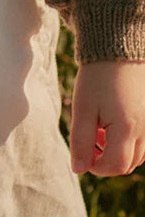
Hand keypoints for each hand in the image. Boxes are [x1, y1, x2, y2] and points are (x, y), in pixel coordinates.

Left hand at [69, 58, 144, 175]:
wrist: (118, 47)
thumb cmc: (97, 77)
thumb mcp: (82, 108)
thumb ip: (80, 141)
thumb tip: (78, 169)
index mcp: (128, 129)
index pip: (115, 166)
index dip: (96, 167)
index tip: (81, 154)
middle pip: (128, 163)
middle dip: (106, 159)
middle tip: (88, 138)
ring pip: (137, 154)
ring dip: (117, 150)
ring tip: (98, 127)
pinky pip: (143, 140)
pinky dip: (127, 140)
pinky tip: (111, 122)